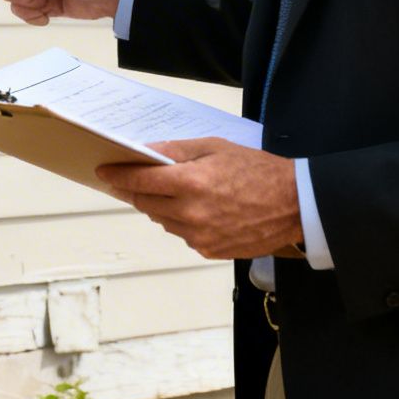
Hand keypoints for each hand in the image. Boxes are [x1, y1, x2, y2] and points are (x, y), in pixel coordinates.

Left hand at [97, 138, 302, 258]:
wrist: (294, 204)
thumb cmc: (256, 169)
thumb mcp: (215, 147)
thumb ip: (177, 151)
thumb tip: (145, 153)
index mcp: (190, 182)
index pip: (140, 181)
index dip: (118, 176)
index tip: (104, 172)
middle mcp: (190, 213)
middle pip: (145, 203)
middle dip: (138, 190)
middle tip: (137, 179)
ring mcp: (199, 235)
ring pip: (162, 221)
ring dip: (161, 206)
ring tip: (178, 192)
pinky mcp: (209, 250)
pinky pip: (182, 234)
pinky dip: (182, 221)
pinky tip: (199, 210)